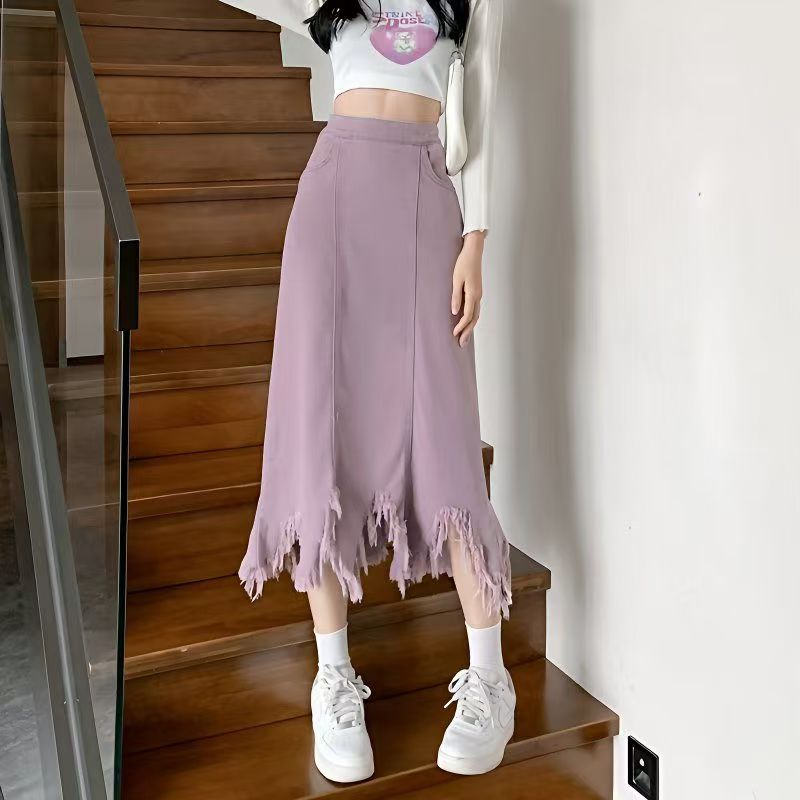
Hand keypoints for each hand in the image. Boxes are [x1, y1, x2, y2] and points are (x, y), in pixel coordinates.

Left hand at [451, 231, 485, 346]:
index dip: (461, 326)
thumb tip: (455, 312)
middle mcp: (478, 296)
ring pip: (476, 315)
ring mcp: (478, 294)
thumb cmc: (463, 263)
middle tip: (461, 344)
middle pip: (474, 319)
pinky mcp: (477, 292)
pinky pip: (475, 309)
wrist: (473, 251)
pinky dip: (471, 319)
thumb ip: (455, 296)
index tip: (454, 334)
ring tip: (464, 338)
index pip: (468, 315)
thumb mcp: (456, 279)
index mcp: (473, 294)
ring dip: (470, 327)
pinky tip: (467, 324)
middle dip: (467, 332)